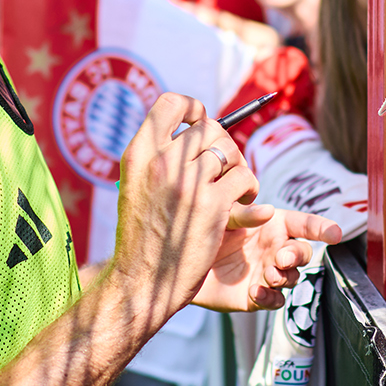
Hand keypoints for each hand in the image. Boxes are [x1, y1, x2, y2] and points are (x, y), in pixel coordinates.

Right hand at [110, 94, 260, 326]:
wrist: (142, 282)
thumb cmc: (142, 237)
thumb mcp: (135, 187)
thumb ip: (157, 158)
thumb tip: (191, 130)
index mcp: (139, 154)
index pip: (170, 102)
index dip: (194, 108)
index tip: (201, 123)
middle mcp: (161, 163)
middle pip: (210, 127)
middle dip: (224, 146)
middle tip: (225, 169)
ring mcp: (187, 183)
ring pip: (230, 151)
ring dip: (240, 169)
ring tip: (237, 188)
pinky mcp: (212, 205)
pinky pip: (245, 178)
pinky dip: (250, 191)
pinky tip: (244, 205)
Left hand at [192, 208, 343, 311]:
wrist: (180, 263)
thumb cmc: (203, 230)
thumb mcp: (222, 214)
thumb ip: (244, 214)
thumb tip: (268, 212)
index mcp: (272, 225)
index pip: (304, 225)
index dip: (322, 227)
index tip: (335, 233)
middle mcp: (274, 249)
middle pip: (303, 253)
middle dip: (297, 255)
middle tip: (281, 258)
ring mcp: (267, 273)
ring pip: (293, 278)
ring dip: (284, 276)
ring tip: (268, 274)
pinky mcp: (256, 296)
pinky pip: (275, 300)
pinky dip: (270, 297)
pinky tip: (257, 290)